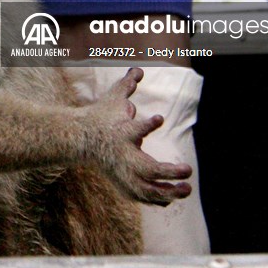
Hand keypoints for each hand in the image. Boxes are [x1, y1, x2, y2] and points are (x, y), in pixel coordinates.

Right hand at [85, 68, 192, 204]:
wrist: (79, 138)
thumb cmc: (101, 116)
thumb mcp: (113, 98)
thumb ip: (128, 85)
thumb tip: (139, 68)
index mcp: (122, 133)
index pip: (134, 129)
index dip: (147, 124)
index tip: (159, 117)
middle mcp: (123, 155)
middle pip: (147, 167)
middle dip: (169, 171)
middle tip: (187, 170)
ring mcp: (121, 171)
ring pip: (146, 188)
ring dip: (168, 191)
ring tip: (186, 190)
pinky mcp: (120, 181)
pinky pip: (141, 196)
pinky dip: (155, 199)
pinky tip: (170, 197)